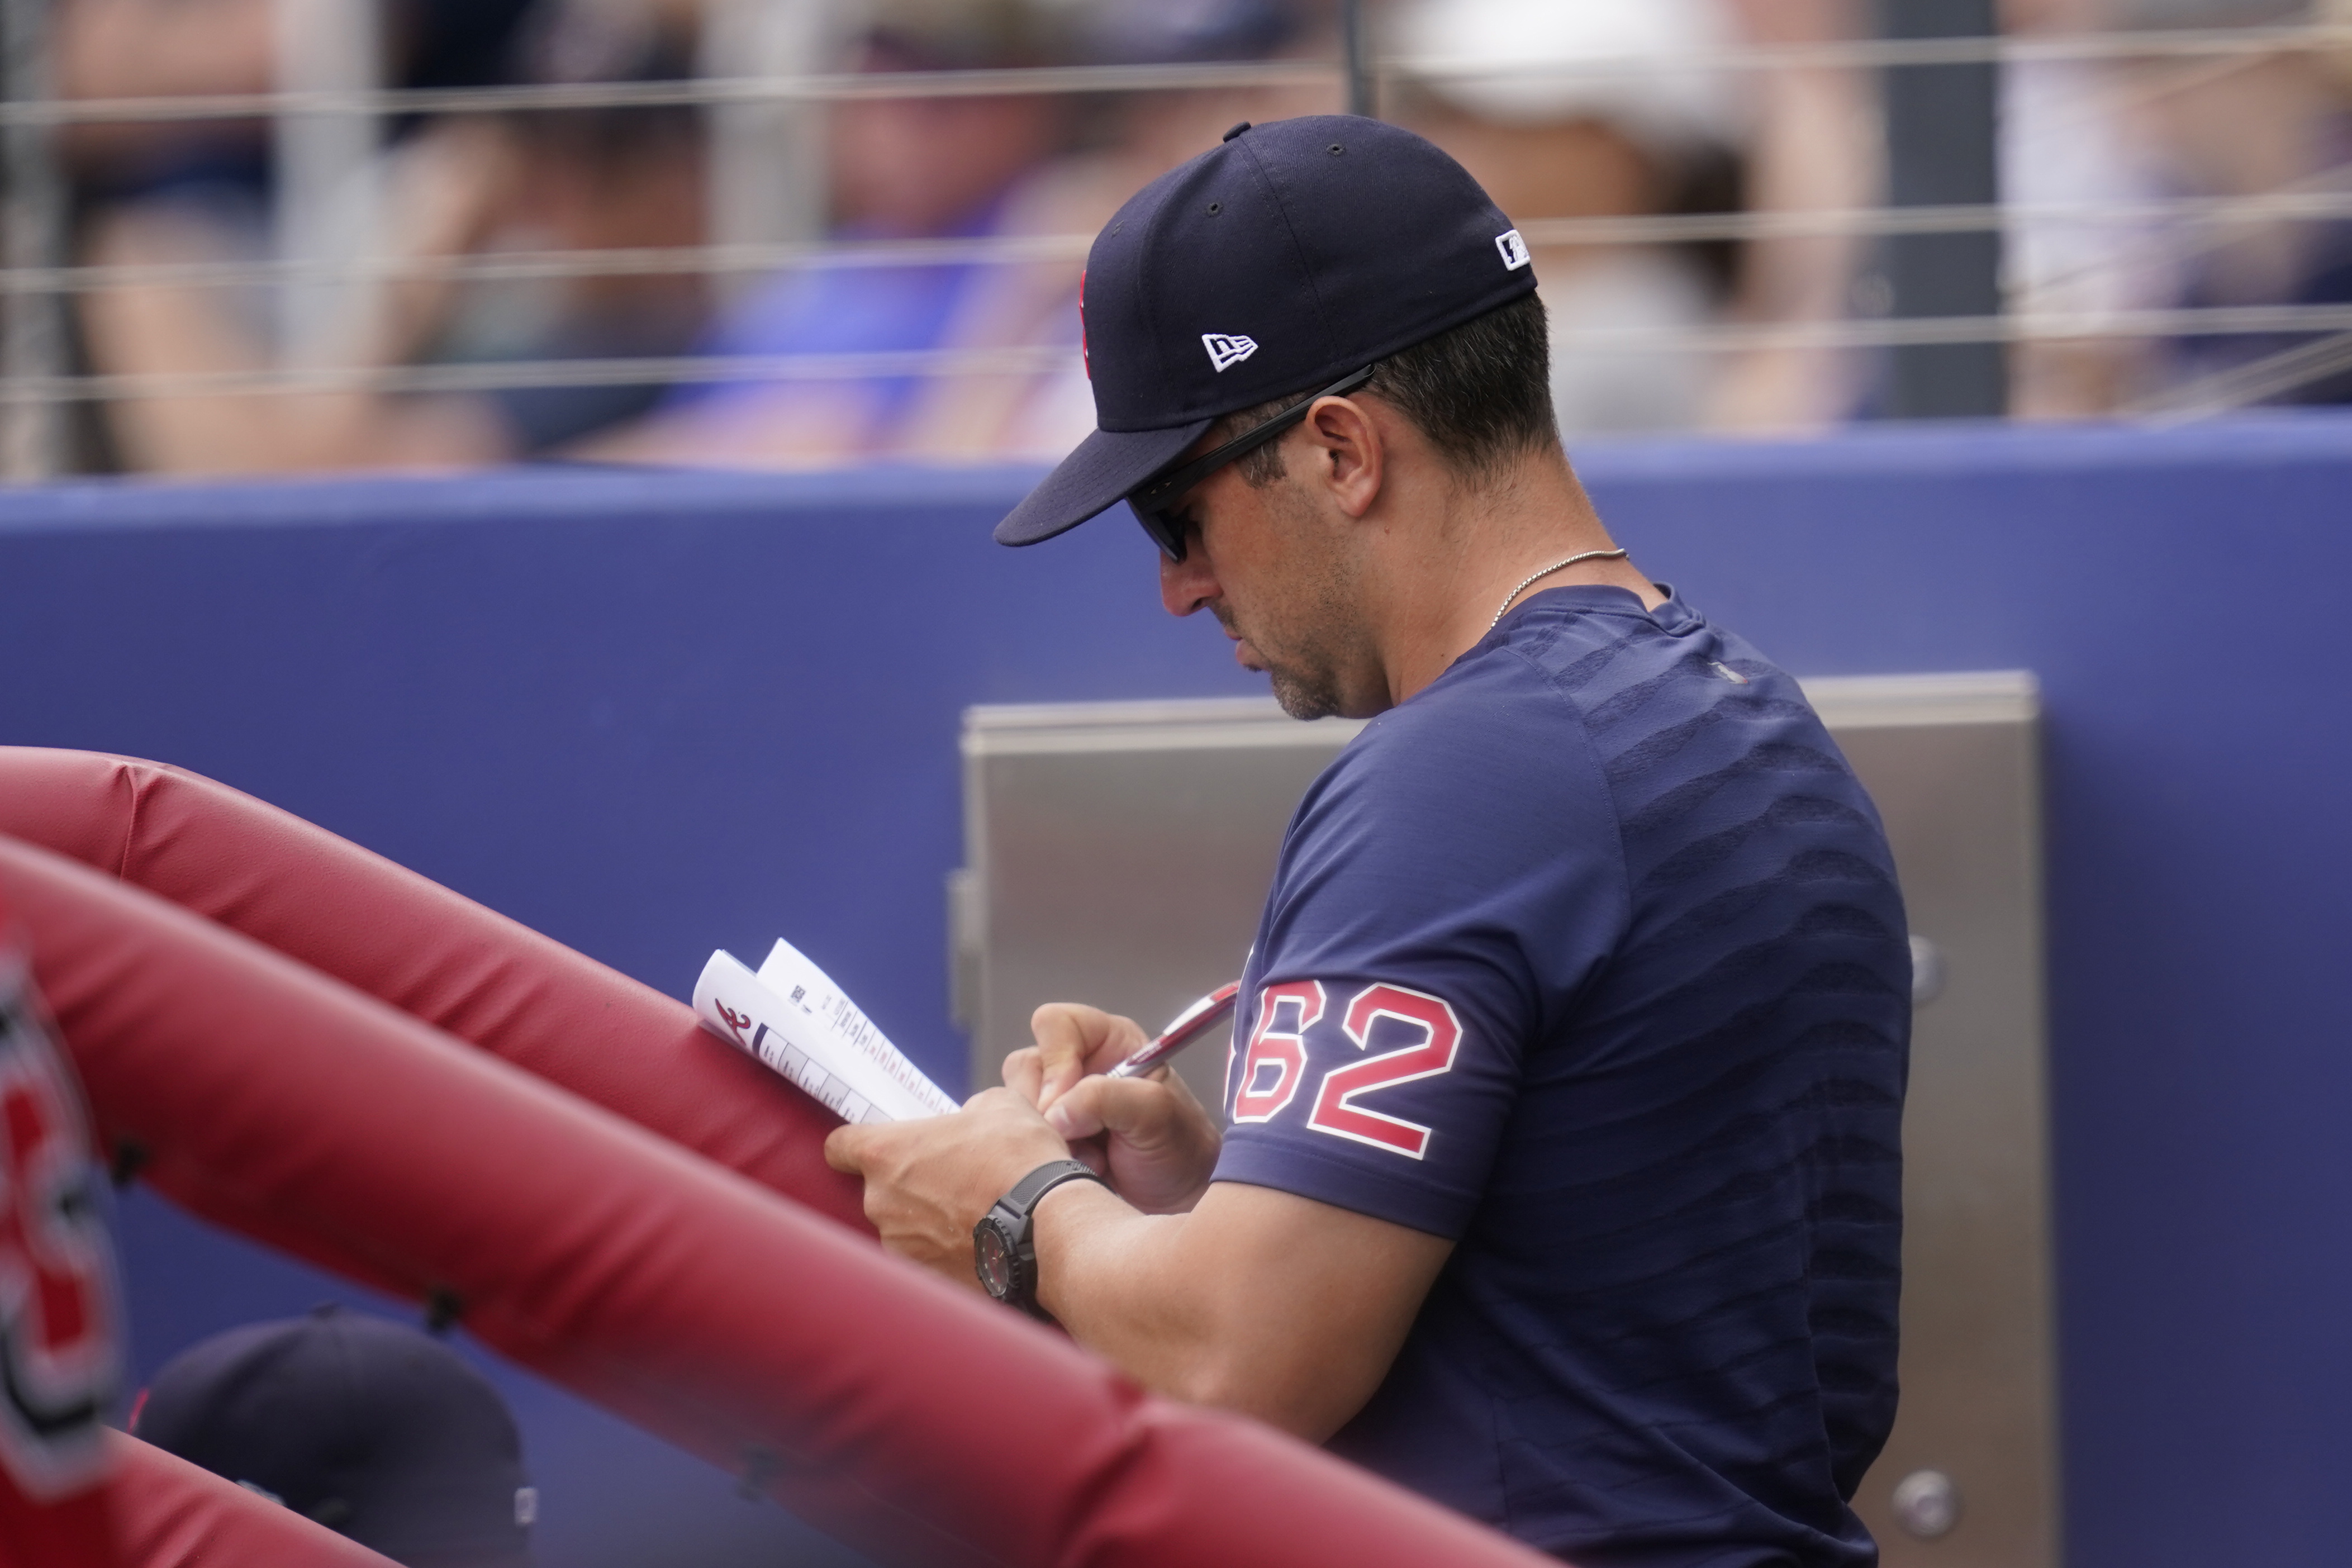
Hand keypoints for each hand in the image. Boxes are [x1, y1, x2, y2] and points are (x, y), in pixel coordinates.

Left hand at [823, 1089, 1069, 1288]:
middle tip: (952, 1178)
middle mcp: (879, 1203)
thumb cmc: (1018, 1161)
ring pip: (903, 1228)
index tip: (881, 1146)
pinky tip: (980, 1242)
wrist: (1048, 1228)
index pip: (839, 1147)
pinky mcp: (925, 1279)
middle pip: (877, 1190)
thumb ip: (969, 1110)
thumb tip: (972, 1119)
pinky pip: (927, 1260)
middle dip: (908, 1185)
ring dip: (927, 1221)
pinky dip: (946, 1253)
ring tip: (973, 1213)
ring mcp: (899, 1247)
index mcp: (885, 1154)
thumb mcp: (999, 1107)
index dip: (858, 1144)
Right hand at [1002, 1003, 1220, 1214]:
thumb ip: (1106, 1098)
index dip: (1055, 1059)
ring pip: (1015, 1105)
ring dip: (1046, 1138)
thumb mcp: (1156, 1115)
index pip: (1055, 1024)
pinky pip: (1015, 1139)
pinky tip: (1076, 1170)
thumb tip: (1054, 1112)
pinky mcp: (1045, 1138)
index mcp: (1108, 1043)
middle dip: (1046, 1109)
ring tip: (1087, 1159)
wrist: (1176, 1202)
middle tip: (1081, 1138)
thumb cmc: (1180, 1150)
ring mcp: (1057, 1105)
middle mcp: (1077, 1067)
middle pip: (1025, 1066)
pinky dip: (1039, 1159)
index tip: (1066, 1101)